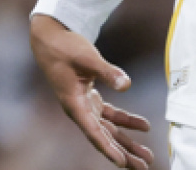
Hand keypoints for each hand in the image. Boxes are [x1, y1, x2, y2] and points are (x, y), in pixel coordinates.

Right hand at [29, 14, 152, 167]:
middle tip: (143, 166)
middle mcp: (79, 110)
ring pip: (109, 129)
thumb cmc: (65, 47)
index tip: (122, 163)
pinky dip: (126, 120)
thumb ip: (107, 72)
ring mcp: (84, 105)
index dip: (108, 148)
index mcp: (74, 104)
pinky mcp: (89, 98)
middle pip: (104, 137)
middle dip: (124, 153)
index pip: (93, 132)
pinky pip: (110, 115)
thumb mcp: (87, 57)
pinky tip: (143, 126)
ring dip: (127, 142)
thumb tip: (127, 85)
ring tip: (146, 156)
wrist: (50, 38)